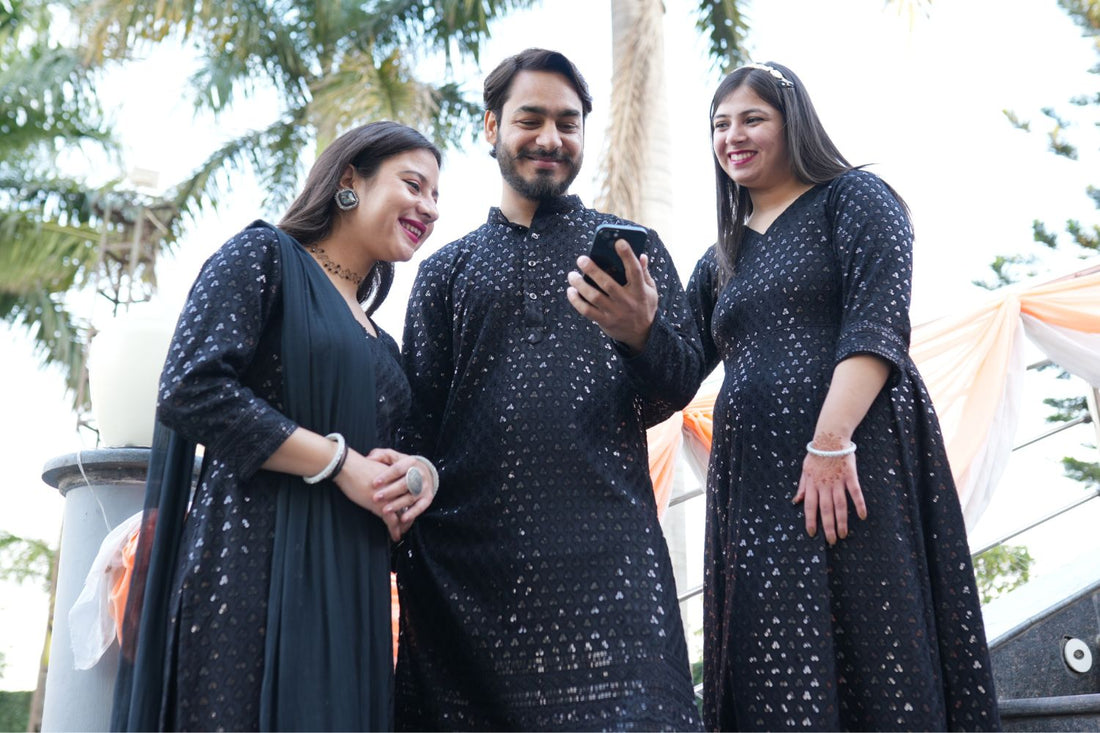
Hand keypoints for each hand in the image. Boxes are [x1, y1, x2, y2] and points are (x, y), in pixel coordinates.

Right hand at [332, 450, 403, 540]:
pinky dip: (394, 531)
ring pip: (402, 515)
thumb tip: (382, 485)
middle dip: (408, 517)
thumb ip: (384, 478)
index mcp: (397, 477)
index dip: (409, 503)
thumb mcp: (376, 470)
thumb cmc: (357, 467)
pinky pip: (392, 522)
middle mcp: (397, 487)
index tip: (408, 510)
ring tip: (401, 532)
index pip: (408, 493)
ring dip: (403, 526)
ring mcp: (391, 497)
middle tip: (406, 525)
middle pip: (408, 505)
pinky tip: (395, 536)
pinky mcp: (382, 506)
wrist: (348, 467)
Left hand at [367, 448, 437, 537]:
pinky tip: (403, 519)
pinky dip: (412, 513)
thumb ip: (381, 455)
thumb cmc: (403, 465)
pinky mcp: (427, 498)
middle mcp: (419, 475)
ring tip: (385, 511)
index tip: (374, 483)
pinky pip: (421, 507)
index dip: (386, 476)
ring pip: (411, 497)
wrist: (425, 471)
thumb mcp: (393, 457)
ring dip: (398, 504)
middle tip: (376, 498)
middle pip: (404, 484)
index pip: (398, 469)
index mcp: (410, 462)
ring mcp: (424, 487)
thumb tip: (370, 459)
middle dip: (390, 492)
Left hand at [566, 239, 657, 353]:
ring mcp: (615, 312)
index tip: (619, 241)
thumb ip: (645, 273)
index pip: (635, 270)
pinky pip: (587, 311)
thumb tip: (642, 255)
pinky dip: (576, 301)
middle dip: (593, 270)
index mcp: (640, 291)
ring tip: (572, 275)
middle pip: (607, 284)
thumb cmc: (645, 307)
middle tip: (581, 259)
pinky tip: (571, 291)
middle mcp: (627, 301)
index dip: (628, 255)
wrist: (642, 335)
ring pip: (594, 297)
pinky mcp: (605, 322)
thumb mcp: (651, 291)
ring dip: (580, 285)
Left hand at [792, 446, 866, 544]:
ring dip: (842, 520)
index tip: (812, 533)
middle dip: (828, 526)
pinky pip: (855, 492)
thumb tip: (796, 502)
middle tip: (831, 541)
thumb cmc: (817, 455)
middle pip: (825, 509)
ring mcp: (837, 480)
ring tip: (843, 534)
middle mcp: (824, 484)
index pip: (810, 506)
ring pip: (839, 504)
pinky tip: (862, 516)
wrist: (830, 438)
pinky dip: (859, 504)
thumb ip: (802, 487)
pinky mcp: (850, 475)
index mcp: (812, 484)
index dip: (810, 520)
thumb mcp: (805, 470)